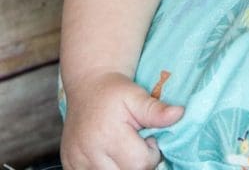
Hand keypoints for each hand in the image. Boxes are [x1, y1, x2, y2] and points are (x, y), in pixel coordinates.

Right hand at [60, 71, 183, 169]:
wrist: (88, 87)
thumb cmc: (114, 92)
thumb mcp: (136, 96)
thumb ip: (155, 110)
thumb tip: (179, 114)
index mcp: (108, 134)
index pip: (139, 164)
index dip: (150, 154)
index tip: (148, 138)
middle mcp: (89, 152)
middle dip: (137, 163)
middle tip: (135, 144)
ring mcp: (76, 162)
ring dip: (121, 168)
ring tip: (123, 149)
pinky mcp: (69, 166)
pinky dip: (106, 169)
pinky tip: (109, 155)